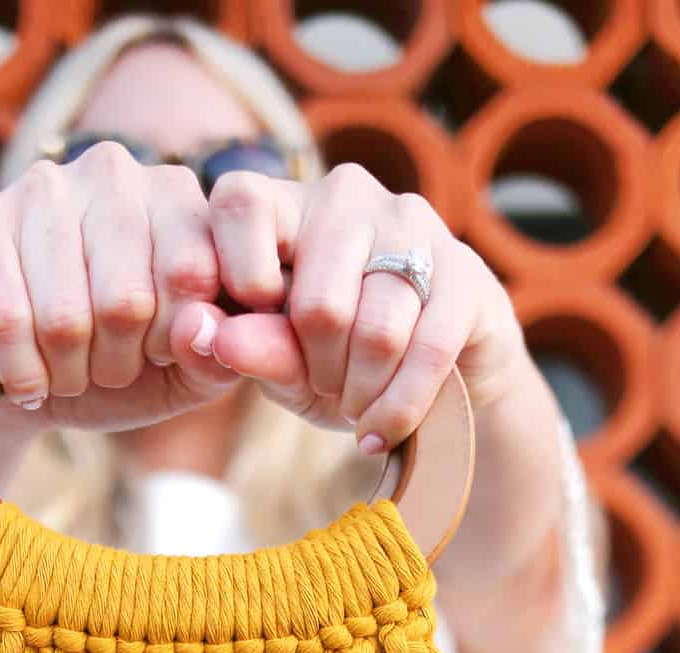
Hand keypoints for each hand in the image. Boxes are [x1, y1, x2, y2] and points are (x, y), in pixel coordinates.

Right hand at [0, 140, 245, 432]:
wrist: (26, 384)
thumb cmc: (117, 368)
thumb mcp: (185, 374)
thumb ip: (216, 356)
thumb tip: (198, 329)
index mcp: (177, 196)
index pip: (192, 273)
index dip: (172, 341)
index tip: (155, 353)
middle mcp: (113, 171)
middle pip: (125, 302)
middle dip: (116, 364)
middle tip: (103, 369)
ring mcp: (43, 187)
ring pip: (64, 317)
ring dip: (67, 373)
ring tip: (65, 370)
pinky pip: (8, 319)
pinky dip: (22, 373)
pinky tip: (25, 377)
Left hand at [193, 163, 528, 451]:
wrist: (434, 380)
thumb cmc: (340, 363)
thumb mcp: (284, 365)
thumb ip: (253, 348)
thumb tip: (214, 337)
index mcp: (286, 205)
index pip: (240, 204)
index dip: (240, 278)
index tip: (259, 329)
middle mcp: (346, 196)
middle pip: (319, 305)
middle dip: (320, 370)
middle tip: (326, 386)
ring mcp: (411, 223)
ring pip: (377, 333)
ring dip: (361, 394)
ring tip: (356, 405)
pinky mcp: (465, 271)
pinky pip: (428, 351)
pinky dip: (399, 407)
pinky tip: (381, 429)